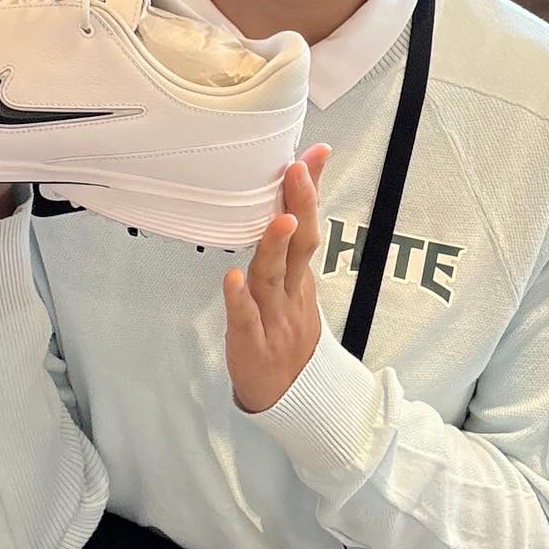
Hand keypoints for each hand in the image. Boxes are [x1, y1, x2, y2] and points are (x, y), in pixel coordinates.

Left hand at [224, 144, 331, 414]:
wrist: (291, 397)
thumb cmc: (286, 332)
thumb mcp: (296, 286)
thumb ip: (291, 246)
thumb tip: (292, 202)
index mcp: (300, 276)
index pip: (309, 225)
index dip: (312, 190)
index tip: (316, 152)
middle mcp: (290, 292)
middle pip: (300, 246)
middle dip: (300, 205)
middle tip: (297, 169)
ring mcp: (273, 318)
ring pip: (274, 278)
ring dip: (276, 247)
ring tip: (279, 218)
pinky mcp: (251, 344)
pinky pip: (246, 319)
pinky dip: (240, 299)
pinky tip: (232, 279)